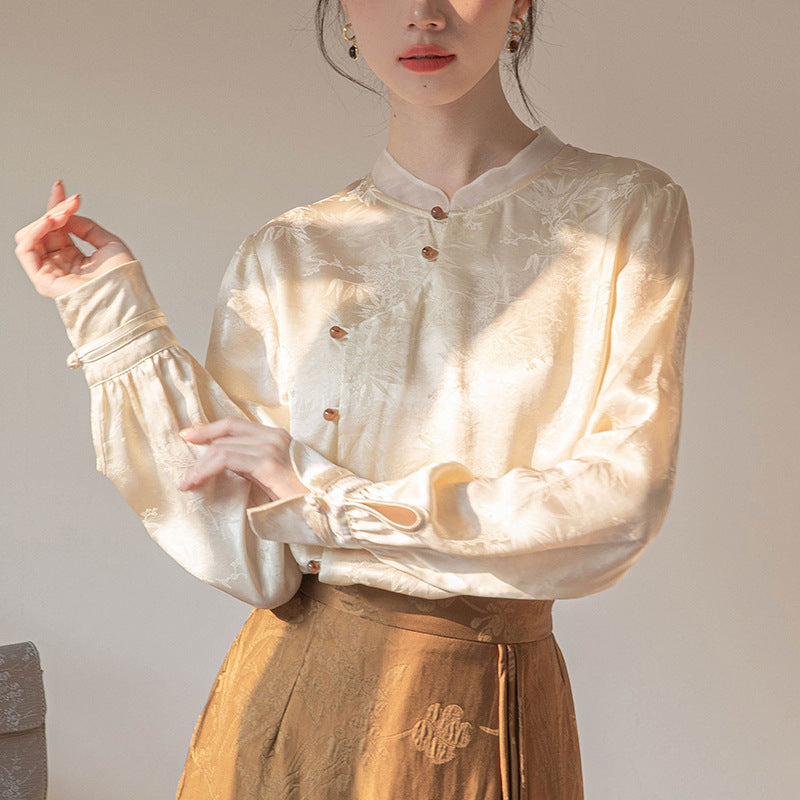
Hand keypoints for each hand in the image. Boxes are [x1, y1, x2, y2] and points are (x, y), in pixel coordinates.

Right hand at [14, 180, 136, 298]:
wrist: (126, 296)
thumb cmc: (123, 278)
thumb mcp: (109, 243)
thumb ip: (86, 227)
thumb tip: (66, 215)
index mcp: (73, 258)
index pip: (57, 228)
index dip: (57, 205)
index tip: (62, 187)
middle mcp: (59, 264)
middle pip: (43, 229)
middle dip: (55, 209)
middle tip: (71, 203)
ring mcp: (50, 272)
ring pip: (31, 236)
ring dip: (45, 219)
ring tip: (62, 214)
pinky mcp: (43, 280)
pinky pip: (26, 249)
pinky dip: (35, 231)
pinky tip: (51, 222)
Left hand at [177, 417, 309, 501]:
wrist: (334, 510)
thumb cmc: (308, 500)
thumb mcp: (277, 478)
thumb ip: (255, 466)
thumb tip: (229, 464)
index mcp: (279, 438)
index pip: (237, 425)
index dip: (211, 428)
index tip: (191, 435)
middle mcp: (275, 438)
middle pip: (227, 432)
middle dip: (201, 442)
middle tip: (182, 455)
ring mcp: (272, 449)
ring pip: (223, 447)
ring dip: (199, 465)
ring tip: (186, 481)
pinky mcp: (268, 465)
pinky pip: (227, 460)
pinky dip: (206, 469)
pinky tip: (195, 481)